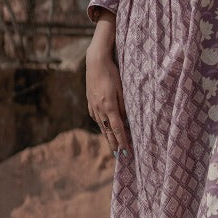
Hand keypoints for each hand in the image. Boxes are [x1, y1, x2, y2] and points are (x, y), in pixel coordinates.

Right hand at [85, 14, 131, 156]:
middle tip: (119, 155)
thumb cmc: (112, 73)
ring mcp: (93, 106)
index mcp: (109, 107)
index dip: (122, 141)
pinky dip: (102, 124)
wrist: (95, 62)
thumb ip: (124, 105)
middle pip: (108, 131)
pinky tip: (104, 127)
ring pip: (101, 125)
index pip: (117, 129)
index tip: (127, 151)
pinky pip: (96, 117)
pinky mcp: (90, 101)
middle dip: (113, 144)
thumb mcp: (122, 88)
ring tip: (112, 145)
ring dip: (107, 136)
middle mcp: (99, 109)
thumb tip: (125, 120)